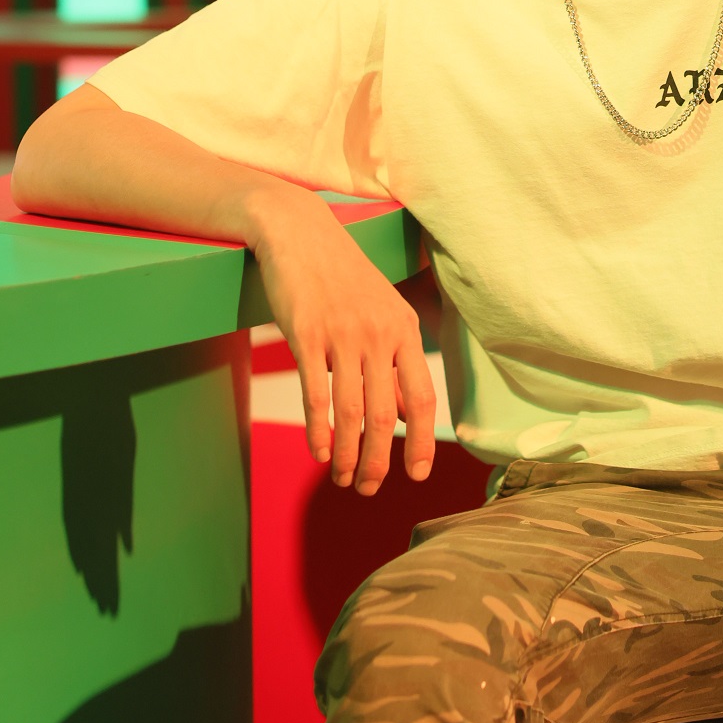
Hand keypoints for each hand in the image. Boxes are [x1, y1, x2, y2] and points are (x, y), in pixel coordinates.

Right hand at [252, 194, 436, 496]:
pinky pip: (316, 394)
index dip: (422, 441)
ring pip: (351, 413)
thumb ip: (393, 361)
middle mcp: (379, 334)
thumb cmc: (341, 277)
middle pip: (385, 416)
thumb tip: (403, 415)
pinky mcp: (306, 335)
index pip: (423, 398)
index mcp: (404, 330)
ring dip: (348, 456)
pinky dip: (319, 430)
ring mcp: (343, 334)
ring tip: (342, 479)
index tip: (417, 475)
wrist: (299, 233)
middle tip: (368, 489)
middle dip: (379, 462)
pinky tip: (319, 453)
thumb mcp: (381, 312)